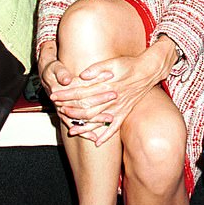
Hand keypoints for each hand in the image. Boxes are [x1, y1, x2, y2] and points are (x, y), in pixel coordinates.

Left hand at [49, 47, 169, 145]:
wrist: (148, 71)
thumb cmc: (129, 65)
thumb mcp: (112, 62)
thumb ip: (96, 68)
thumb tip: (83, 75)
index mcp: (106, 86)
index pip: (81, 92)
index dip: (66, 95)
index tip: (55, 96)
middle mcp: (111, 99)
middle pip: (87, 109)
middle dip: (71, 111)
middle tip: (60, 111)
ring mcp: (118, 108)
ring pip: (98, 121)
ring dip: (85, 127)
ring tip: (72, 130)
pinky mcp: (124, 112)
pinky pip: (114, 127)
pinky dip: (106, 136)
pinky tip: (97, 142)